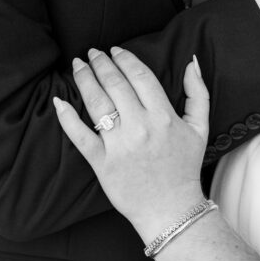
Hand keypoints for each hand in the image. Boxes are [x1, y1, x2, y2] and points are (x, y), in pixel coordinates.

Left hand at [54, 47, 209, 235]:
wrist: (171, 210)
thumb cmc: (185, 167)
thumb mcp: (200, 127)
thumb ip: (198, 92)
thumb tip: (191, 62)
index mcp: (164, 116)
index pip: (140, 76)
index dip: (125, 58)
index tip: (115, 50)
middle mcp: (140, 127)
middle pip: (115, 84)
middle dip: (101, 63)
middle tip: (92, 53)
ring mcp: (119, 145)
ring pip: (97, 103)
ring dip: (84, 79)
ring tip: (78, 66)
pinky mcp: (102, 163)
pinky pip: (80, 136)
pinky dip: (67, 117)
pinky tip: (59, 100)